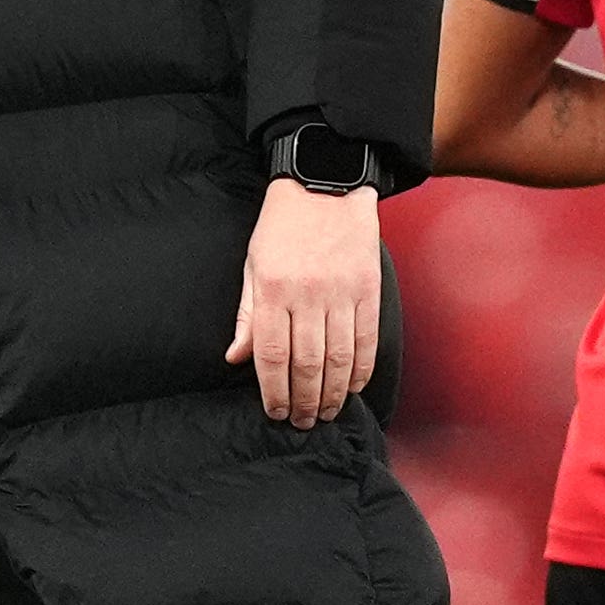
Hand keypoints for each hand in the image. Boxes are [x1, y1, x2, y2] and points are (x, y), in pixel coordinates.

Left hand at [227, 182, 381, 428]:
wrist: (324, 183)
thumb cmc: (282, 226)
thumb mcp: (253, 265)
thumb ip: (247, 315)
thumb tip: (236, 359)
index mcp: (272, 289)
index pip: (271, 355)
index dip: (274, 391)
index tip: (276, 412)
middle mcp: (307, 294)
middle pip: (307, 364)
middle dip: (305, 401)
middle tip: (304, 422)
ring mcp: (341, 292)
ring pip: (339, 358)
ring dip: (333, 393)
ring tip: (327, 412)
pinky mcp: (368, 288)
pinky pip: (366, 339)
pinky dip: (360, 369)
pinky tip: (353, 386)